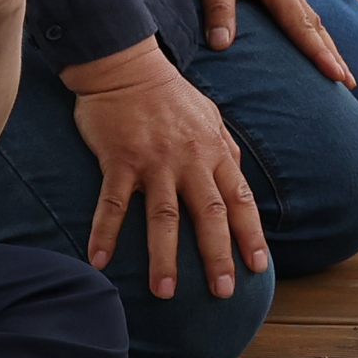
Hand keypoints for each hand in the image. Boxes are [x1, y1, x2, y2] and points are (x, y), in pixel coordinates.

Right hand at [55, 41, 267, 296]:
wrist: (127, 65)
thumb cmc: (170, 94)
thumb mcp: (210, 117)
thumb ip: (224, 150)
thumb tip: (238, 181)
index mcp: (214, 151)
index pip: (240, 200)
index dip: (250, 235)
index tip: (259, 266)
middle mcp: (189, 160)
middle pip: (208, 215)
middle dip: (218, 256)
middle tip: (223, 292)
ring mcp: (154, 161)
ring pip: (163, 216)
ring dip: (164, 256)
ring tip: (165, 292)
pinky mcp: (119, 159)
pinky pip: (112, 203)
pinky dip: (105, 233)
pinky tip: (99, 261)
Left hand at [193, 0, 350, 86]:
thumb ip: (219, 8)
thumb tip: (222, 45)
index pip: (301, 25)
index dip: (319, 53)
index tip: (337, 76)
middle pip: (315, 24)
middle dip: (333, 53)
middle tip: (350, 82)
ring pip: (308, 17)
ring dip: (325, 43)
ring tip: (338, 67)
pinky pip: (296, 12)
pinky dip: (308, 31)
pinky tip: (308, 39)